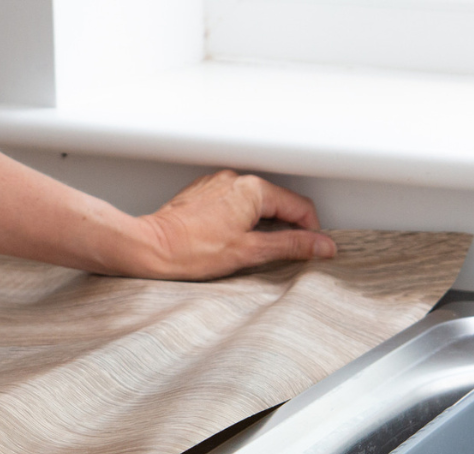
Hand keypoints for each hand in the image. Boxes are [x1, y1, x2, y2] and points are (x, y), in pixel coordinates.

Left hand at [133, 170, 336, 280]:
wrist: (151, 248)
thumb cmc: (191, 251)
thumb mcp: (250, 252)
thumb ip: (290, 246)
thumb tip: (322, 246)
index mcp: (253, 189)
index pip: (299, 206)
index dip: (310, 231)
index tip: (310, 249)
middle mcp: (235, 179)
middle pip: (276, 203)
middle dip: (284, 228)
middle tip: (279, 254)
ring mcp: (216, 184)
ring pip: (253, 203)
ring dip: (260, 224)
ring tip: (249, 250)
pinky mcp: (201, 194)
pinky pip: (231, 203)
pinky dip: (238, 220)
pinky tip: (227, 240)